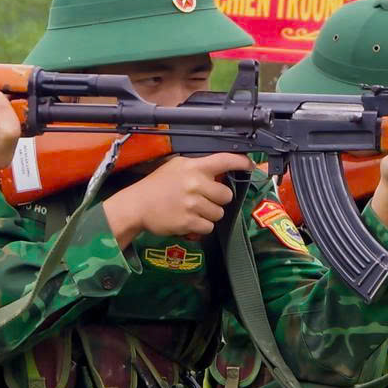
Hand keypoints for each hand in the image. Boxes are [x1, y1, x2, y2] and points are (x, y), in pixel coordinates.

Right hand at [103, 152, 254, 244]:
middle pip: (226, 195)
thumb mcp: (176, 167)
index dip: (241, 163)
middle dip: (218, 200)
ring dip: (209, 214)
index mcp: (193, 167)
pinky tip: (188, 220)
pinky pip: (209, 227)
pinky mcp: (188, 221)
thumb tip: (223, 172)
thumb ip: (198, 168)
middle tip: (203, 200)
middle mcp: (195, 183)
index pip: (224, 160)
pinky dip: (201, 227)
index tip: (251, 166)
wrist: (136, 205)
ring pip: (219, 213)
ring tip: (193, 211)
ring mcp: (192, 203)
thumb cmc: (157, 186)